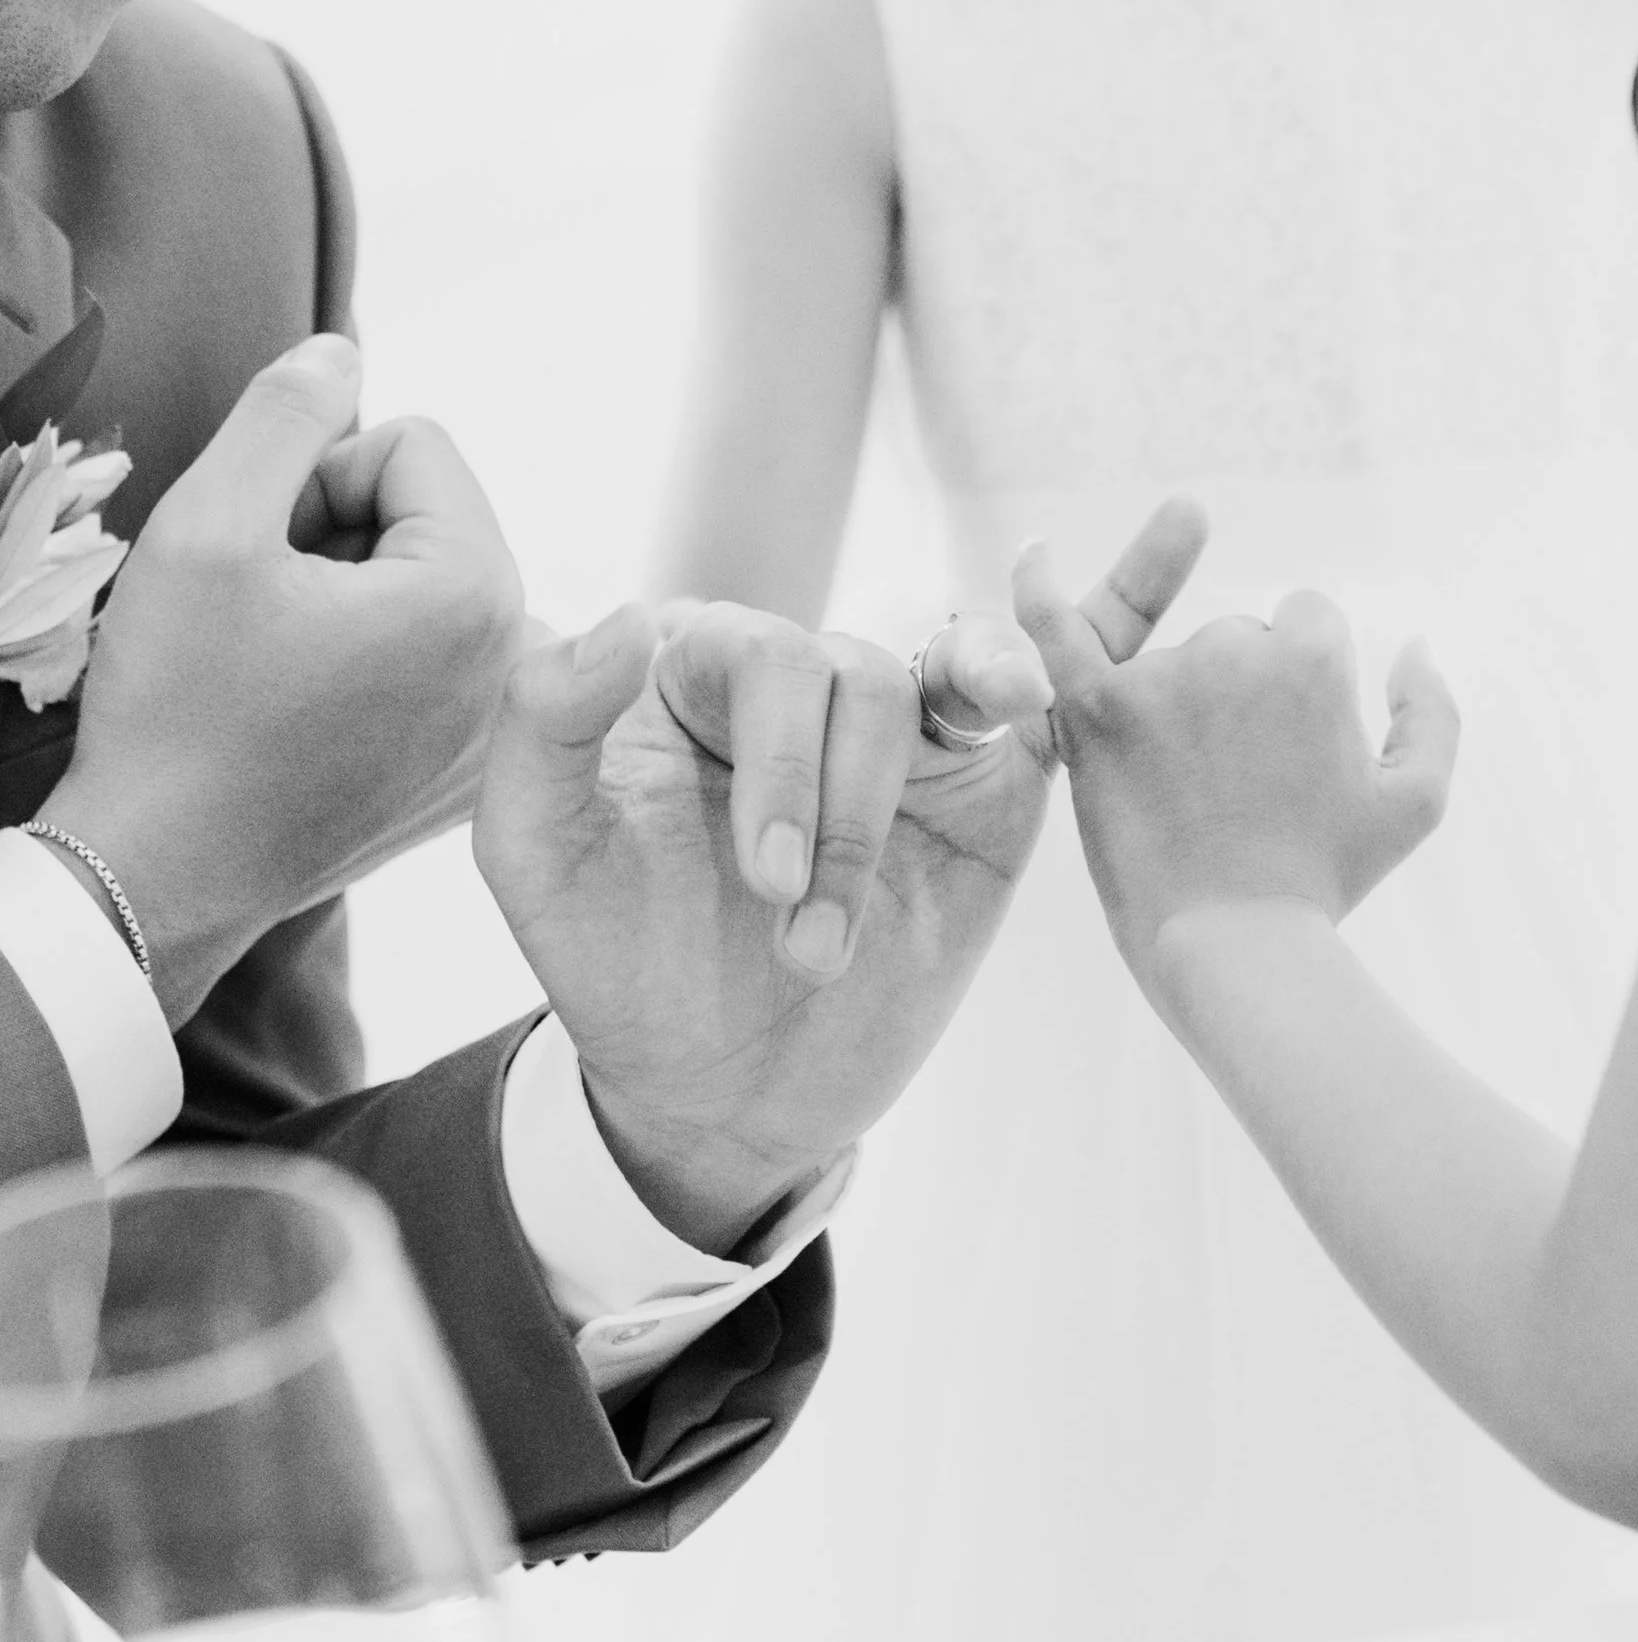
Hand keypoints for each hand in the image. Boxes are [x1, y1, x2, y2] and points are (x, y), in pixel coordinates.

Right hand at [38, 337, 524, 1023]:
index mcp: (478, 590)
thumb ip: (284, 415)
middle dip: (338, 532)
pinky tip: (306, 707)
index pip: (415, 444)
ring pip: (421, 578)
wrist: (164, 874)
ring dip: (345, 592)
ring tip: (279, 661)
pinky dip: (365, 654)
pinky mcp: (471, 762)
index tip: (267, 553)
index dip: (317, 475)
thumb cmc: (179, 710)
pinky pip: (427, 652)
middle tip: (264, 610)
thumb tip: (342, 351)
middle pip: (429, 510)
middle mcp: (519, 654)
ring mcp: (502, 718)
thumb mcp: (209, 527)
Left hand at [469, 499, 1208, 1255]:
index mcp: (692, 669)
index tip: (766, 882)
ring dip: (882, 832)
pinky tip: (1031, 691)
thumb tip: (628, 616)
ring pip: (927, 695)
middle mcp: (797, 680)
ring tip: (825, 949)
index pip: (761, 652)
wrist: (720, 1089)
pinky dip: (1025, 671)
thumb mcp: (537, 856)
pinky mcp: (979, 779)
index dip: (780, 764)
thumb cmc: (622, 965)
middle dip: (836, 813)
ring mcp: (894, 728)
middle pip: (854, 674)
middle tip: (799, 935)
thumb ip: (541, 723)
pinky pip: (1018, 696)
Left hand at [1015, 571, 1460, 976]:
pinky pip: (1054, 632)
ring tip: (1194, 804)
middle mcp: (1234, 647)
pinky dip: (1038, 587)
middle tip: (1244, 793)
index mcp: (1312, 654)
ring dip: (1180, 711)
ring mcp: (1160, 678)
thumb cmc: (1327, 880)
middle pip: (1237, 640)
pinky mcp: (1097, 715)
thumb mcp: (1417, 801)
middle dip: (1242, 700)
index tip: (1292, 756)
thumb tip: (1415, 646)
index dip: (1302, 693)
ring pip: (1173, 662)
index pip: (1304, 628)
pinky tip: (1034, 550)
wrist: (1237, 948)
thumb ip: (1433, 710)